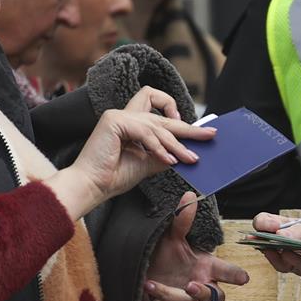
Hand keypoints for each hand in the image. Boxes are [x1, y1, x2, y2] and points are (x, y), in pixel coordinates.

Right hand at [50, 88, 211, 218]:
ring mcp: (118, 116)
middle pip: (163, 116)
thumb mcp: (146, 164)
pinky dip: (159, 147)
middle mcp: (124, 116)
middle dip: (188, 128)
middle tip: (209, 135)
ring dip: (176, 143)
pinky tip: (169, 159)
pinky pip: (145, 132)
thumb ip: (163, 154)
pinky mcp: (114, 120)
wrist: (92, 187)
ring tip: (190, 158)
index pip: (158, 113)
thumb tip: (186, 152)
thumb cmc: (112, 177)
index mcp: (130, 123)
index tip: (194, 131)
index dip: (178, 118)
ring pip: (157, 125)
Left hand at [144, 192, 247, 300]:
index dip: (236, 276)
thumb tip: (189, 195)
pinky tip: (150, 292)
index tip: (244, 279)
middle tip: (191, 285)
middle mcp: (203, 286)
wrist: (141, 274)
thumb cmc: (163, 255)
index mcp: (207, 266)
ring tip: (151, 283)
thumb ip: (182, 220)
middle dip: (205, 294)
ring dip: (169, 294)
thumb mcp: (170, 237)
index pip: (228, 272)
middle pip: (219, 298)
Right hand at [249, 212, 300, 290]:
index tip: (262, 224)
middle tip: (256, 238)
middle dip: (261, 240)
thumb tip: (278, 233)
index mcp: (296, 229)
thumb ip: (300, 230)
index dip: (264, 224)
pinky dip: (292, 262)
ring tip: (271, 247)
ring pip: (280, 260)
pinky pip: (297, 269)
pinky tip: (290, 255)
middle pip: (270, 244)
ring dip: (274, 253)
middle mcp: (295, 245)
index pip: (272, 224)